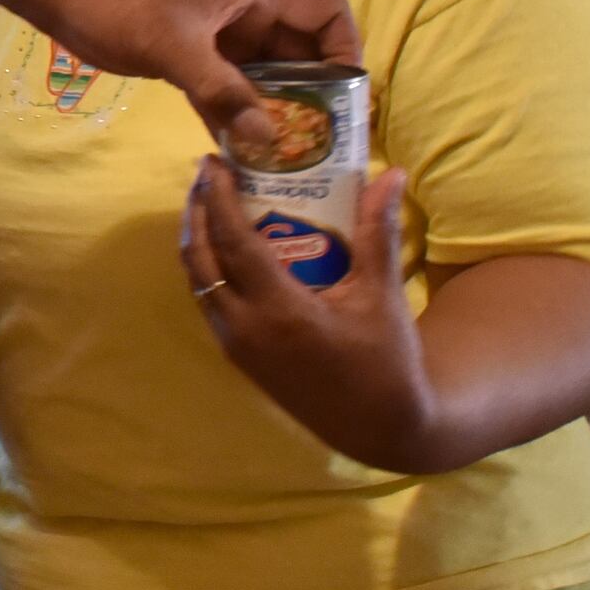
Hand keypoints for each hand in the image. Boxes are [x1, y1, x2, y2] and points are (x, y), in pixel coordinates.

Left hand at [57, 0, 361, 160]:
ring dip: (275, 116)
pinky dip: (237, 121)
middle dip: (315, 98)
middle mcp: (248, 17)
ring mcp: (220, 40)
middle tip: (322, 150)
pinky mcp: (193, 61)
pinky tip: (240, 160)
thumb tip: (268, 138)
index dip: (346, 51)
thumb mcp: (172, 44)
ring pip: (265, 80)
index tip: (345, 101)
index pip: (327, 13)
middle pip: (302, 55)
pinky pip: (229, 93)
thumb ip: (220, 90)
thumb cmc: (121, 1)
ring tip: (288, 165)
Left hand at [179, 156, 437, 471]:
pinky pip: (209, 302)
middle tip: (208, 174)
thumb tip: (390, 172)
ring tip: (210, 201)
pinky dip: (208, 268)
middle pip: (201, 259)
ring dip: (198, 239)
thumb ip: (378, 231)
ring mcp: (237, 346)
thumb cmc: (386, 360)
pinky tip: (225, 247)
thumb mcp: (382, 295)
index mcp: (280, 311)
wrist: (379, 427)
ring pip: (199, 282)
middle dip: (198, 211)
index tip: (214, 162)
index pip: (233, 242)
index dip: (219, 198)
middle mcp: (246, 329)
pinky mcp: (238, 358)